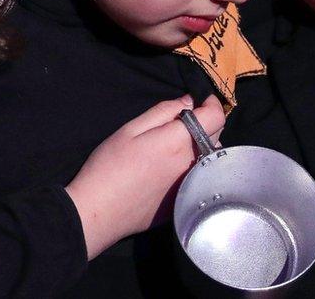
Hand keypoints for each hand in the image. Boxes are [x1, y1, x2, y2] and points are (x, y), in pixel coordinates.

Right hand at [64, 94, 224, 259]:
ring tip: (176, 145)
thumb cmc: (109, 166)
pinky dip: (193, 166)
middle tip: (183, 121)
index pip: (216, 116)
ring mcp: (191, 184)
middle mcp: (193, 163)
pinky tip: (170, 169)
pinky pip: (200, 176)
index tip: (201, 100)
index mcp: (179, 142)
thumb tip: (188, 101)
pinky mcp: (185, 201)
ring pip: (210, 157)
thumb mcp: (131, 129)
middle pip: (216, 135)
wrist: (97, 212)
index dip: (212, 103)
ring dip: (202, 145)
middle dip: (206, 122)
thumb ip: (163, 112)